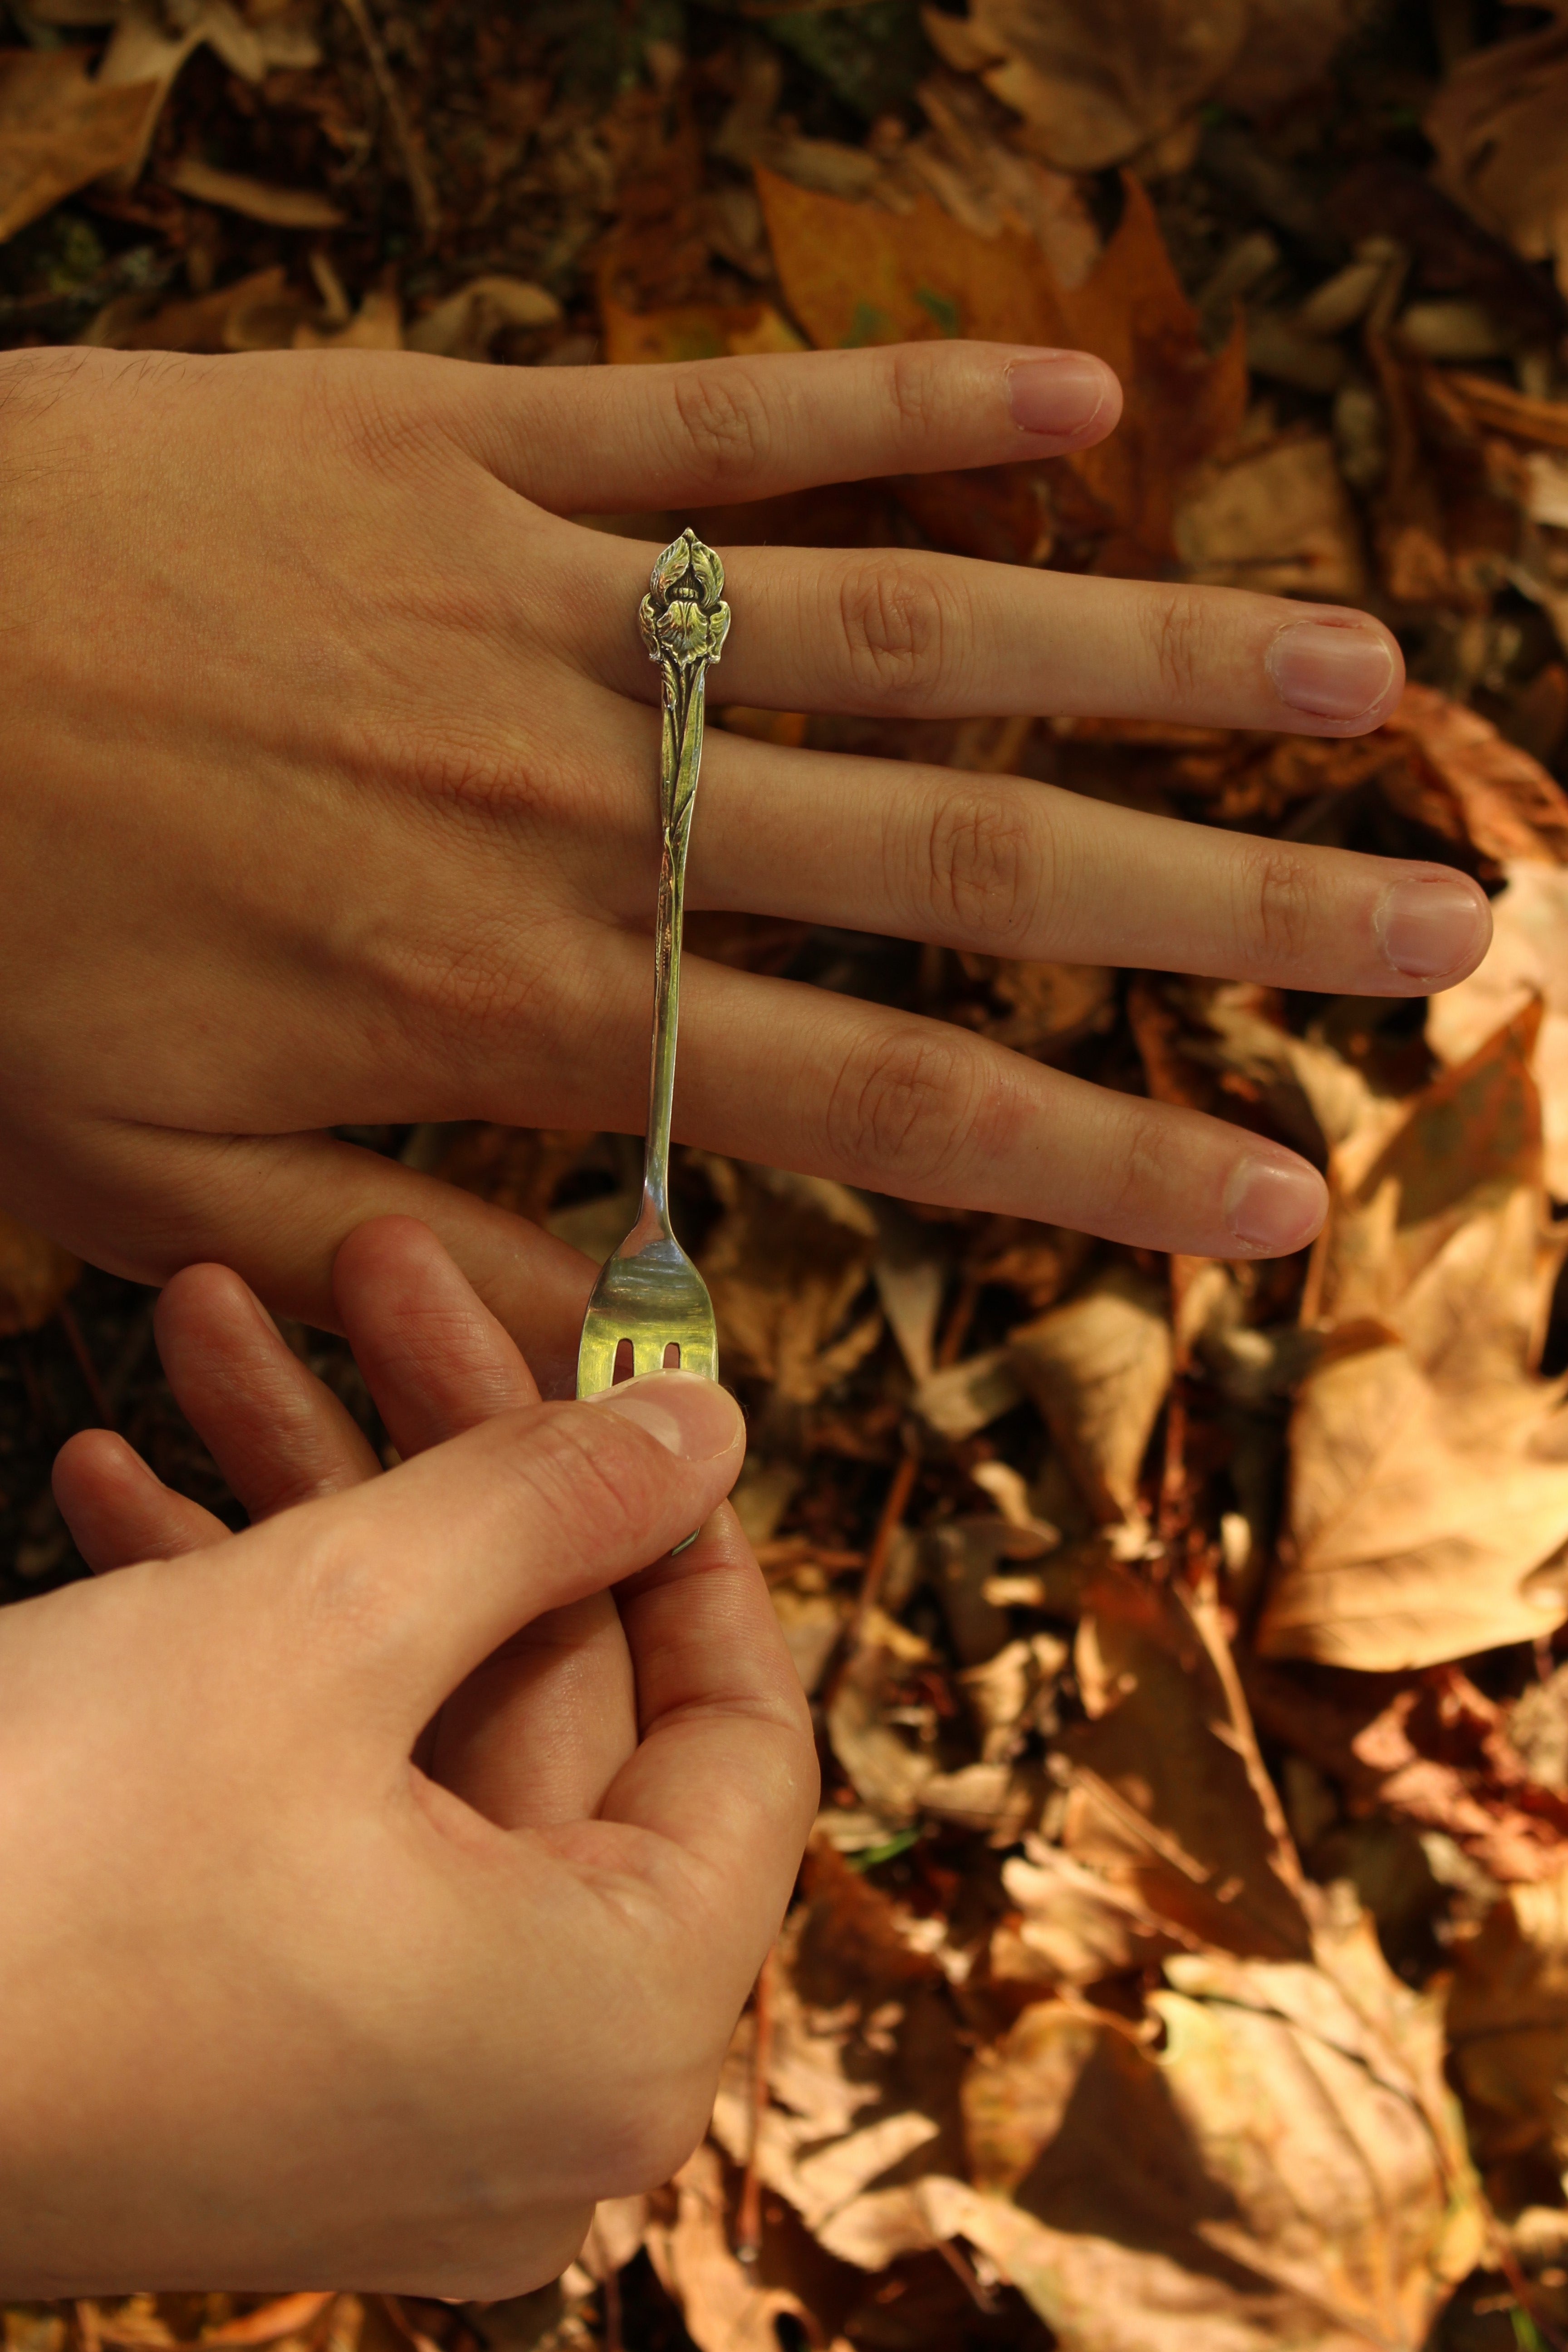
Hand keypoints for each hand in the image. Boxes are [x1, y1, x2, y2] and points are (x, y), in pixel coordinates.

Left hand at [0, 341, 1486, 1382]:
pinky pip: (732, 417)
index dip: (1101, 1157)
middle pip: (971, 864)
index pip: (887, 1101)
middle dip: (1225, 910)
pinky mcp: (469, 440)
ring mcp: (547, 606)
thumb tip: (602, 1309)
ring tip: (1354, 678)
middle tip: (1437, 925)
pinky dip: (913, 406)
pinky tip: (1088, 409)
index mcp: (521, 999)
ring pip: (910, 629)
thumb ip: (400, 1244)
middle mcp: (589, 805)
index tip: (1279, 1190)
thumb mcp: (155, 1171)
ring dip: (1150, 656)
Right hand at [2, 1219, 813, 2293]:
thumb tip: (706, 1433)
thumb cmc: (39, 1867)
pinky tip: (126, 1489)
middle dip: (433, 1461)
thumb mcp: (325, 1623)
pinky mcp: (254, 2060)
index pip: (737, 1728)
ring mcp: (386, 2092)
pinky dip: (237, 1656)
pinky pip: (310, 1823)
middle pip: (545, 1699)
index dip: (673, 1521)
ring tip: (208, 1329)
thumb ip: (551, 1507)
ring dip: (305, 1522)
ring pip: (406, 1738)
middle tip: (362, 1277)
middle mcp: (530, 2093)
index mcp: (613, 2023)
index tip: (613, 1371)